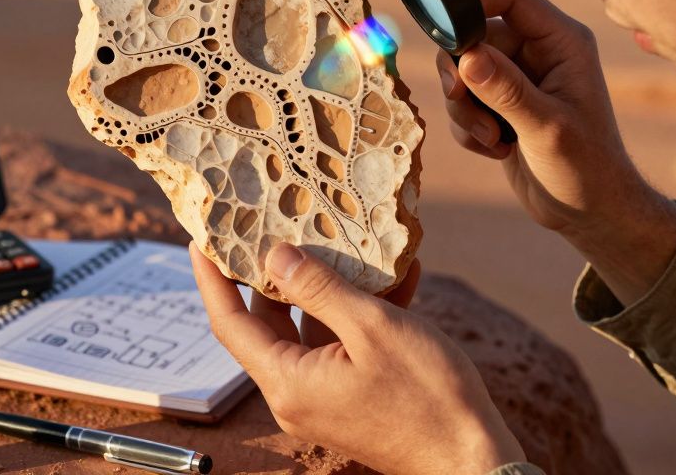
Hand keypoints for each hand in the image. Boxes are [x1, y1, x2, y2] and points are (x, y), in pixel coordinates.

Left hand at [191, 242, 525, 474]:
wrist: (474, 457)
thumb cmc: (427, 396)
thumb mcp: (371, 328)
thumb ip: (319, 289)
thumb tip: (275, 256)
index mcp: (288, 381)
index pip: (230, 323)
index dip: (212, 279)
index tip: (201, 239)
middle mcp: (297, 392)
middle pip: (268, 322)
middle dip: (273, 271)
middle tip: (270, 224)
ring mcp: (325, 395)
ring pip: (310, 328)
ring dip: (328, 285)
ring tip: (339, 237)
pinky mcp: (353, 394)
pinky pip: (343, 343)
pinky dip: (359, 310)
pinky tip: (394, 277)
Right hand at [438, 0, 675, 299]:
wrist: (591, 214)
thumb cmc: (587, 169)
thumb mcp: (547, 129)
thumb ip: (506, 90)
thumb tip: (466, 57)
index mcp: (562, 42)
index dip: (473, 0)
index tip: (442, 25)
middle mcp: (540, 52)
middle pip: (475, 36)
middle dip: (462, 76)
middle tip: (462, 102)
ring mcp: (520, 79)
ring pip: (463, 72)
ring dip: (465, 108)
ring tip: (493, 139)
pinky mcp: (502, 105)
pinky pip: (464, 101)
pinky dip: (469, 127)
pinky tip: (498, 149)